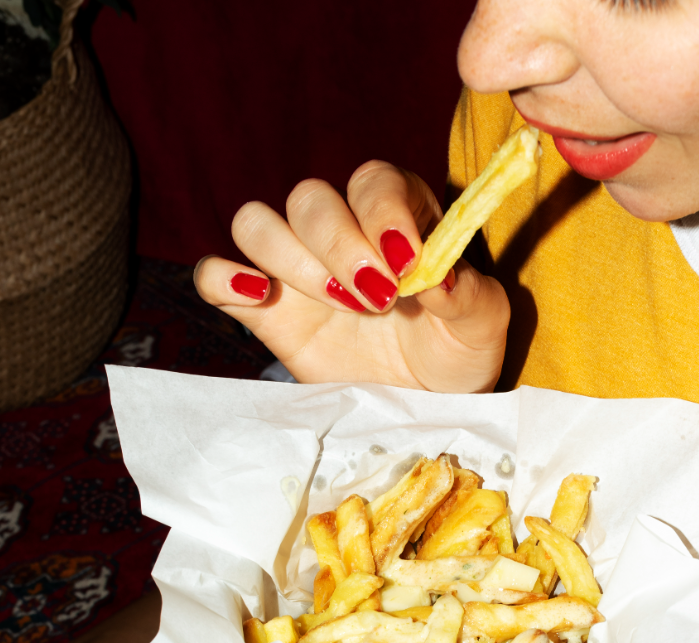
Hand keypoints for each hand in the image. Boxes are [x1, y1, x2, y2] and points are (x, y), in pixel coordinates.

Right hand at [193, 162, 509, 392]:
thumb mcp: (483, 326)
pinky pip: (215, 275)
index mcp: (398, 214)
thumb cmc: (457, 352)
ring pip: (258, 224)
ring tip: (338, 307)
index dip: (383, 213)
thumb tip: (438, 277)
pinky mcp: (264, 310)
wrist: (427, 404)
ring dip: (292, 261)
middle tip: (378, 302)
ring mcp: (297, 269)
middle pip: (310, 199)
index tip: (407, 262)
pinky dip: (223, 278)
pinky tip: (258, 297)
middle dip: (341, 246)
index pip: (374, 183)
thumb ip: (468, 296)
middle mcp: (341, 230)